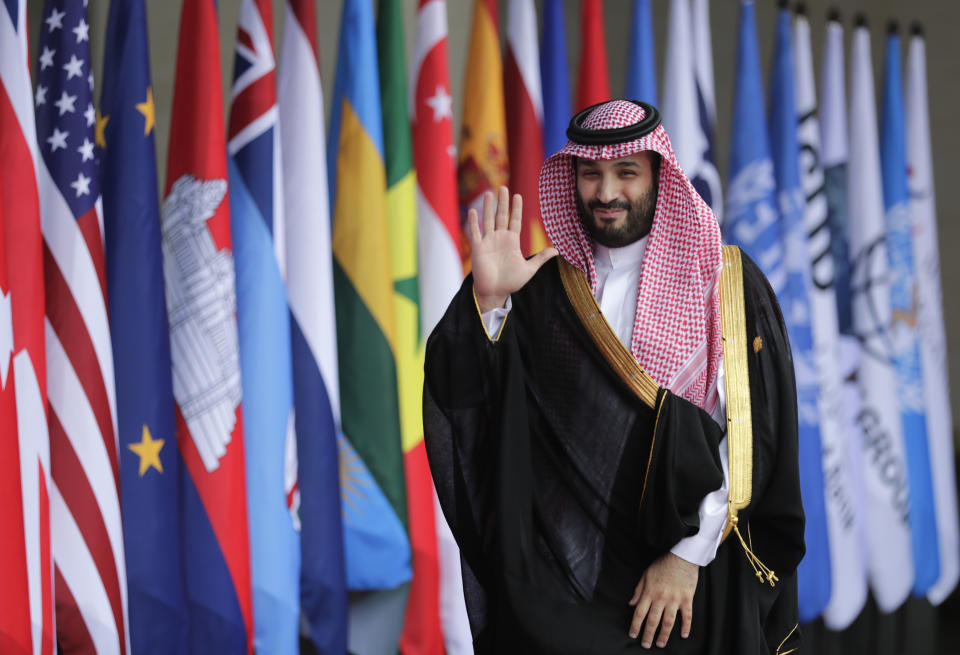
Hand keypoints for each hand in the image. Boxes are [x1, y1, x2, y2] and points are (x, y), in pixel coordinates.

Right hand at [469, 186, 557, 312]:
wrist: (495, 292)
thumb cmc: (511, 282)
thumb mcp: (529, 269)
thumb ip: (541, 258)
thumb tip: (557, 251)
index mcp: (512, 242)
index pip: (515, 221)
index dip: (516, 209)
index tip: (517, 196)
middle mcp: (500, 239)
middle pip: (501, 216)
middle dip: (502, 203)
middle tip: (503, 188)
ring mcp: (488, 242)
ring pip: (488, 221)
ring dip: (488, 207)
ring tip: (489, 193)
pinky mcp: (478, 249)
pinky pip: (475, 233)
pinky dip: (474, 222)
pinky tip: (474, 211)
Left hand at [628, 552, 698, 648]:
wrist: (681, 556)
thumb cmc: (662, 564)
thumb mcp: (646, 574)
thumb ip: (638, 590)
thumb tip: (631, 604)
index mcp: (649, 592)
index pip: (639, 612)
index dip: (635, 625)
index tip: (633, 634)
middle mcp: (661, 598)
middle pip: (652, 620)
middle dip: (648, 634)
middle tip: (646, 645)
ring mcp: (674, 599)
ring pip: (668, 622)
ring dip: (664, 635)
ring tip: (660, 644)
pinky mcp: (687, 598)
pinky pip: (687, 616)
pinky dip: (686, 626)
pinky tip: (683, 635)